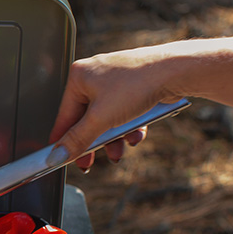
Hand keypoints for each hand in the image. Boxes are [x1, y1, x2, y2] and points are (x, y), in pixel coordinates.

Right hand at [48, 45, 185, 170]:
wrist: (175, 72)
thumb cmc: (136, 84)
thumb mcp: (100, 119)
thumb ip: (77, 140)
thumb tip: (57, 156)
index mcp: (78, 76)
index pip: (64, 115)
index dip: (63, 140)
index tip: (61, 158)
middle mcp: (95, 75)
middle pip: (87, 119)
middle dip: (94, 141)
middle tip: (90, 161)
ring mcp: (115, 80)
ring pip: (107, 118)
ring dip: (113, 138)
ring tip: (120, 150)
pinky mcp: (133, 86)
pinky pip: (123, 112)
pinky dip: (128, 127)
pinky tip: (135, 135)